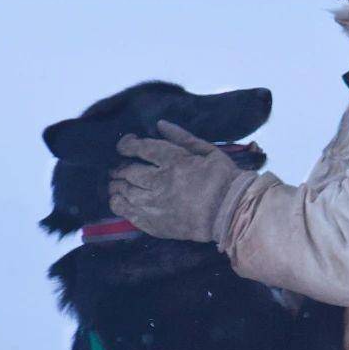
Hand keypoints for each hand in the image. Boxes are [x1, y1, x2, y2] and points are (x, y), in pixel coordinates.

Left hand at [109, 121, 249, 241]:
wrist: (232, 213)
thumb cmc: (224, 179)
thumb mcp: (208, 151)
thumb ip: (182, 137)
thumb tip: (161, 124)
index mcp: (174, 161)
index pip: (140, 148)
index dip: (127, 145)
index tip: (125, 146)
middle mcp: (160, 182)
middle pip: (128, 172)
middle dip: (119, 168)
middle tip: (118, 168)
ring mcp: (156, 205)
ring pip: (124, 193)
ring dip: (117, 187)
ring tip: (117, 184)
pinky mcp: (156, 224)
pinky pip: (129, 214)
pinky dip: (121, 206)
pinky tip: (121, 202)